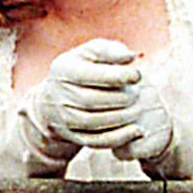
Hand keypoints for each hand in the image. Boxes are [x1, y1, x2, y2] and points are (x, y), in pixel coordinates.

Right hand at [31, 39, 146, 152]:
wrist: (53, 101)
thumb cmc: (82, 70)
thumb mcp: (91, 53)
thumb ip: (110, 50)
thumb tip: (130, 57)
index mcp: (64, 69)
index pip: (91, 74)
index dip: (118, 76)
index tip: (137, 75)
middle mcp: (59, 94)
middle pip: (91, 100)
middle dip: (120, 98)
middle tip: (138, 94)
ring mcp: (63, 118)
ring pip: (93, 122)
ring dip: (121, 118)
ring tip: (138, 109)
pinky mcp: (72, 136)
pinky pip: (96, 141)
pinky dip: (118, 137)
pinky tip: (136, 130)